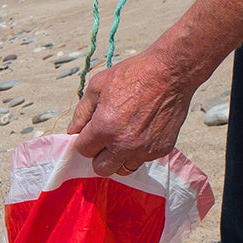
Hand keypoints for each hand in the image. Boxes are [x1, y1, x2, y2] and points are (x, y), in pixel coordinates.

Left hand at [67, 47, 193, 175]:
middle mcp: (123, 144)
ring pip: (123, 169)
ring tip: (124, 137)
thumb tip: (73, 131)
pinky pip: (143, 160)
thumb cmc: (133, 75)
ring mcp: (144, 150)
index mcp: (104, 128)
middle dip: (98, 155)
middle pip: (101, 168)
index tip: (91, 132)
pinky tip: (141, 132)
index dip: (85, 140)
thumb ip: (82, 112)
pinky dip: (139, 151)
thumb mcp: (98, 85)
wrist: (170, 73)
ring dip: (119, 157)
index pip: (83, 150)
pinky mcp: (161, 150)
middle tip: (105, 139)